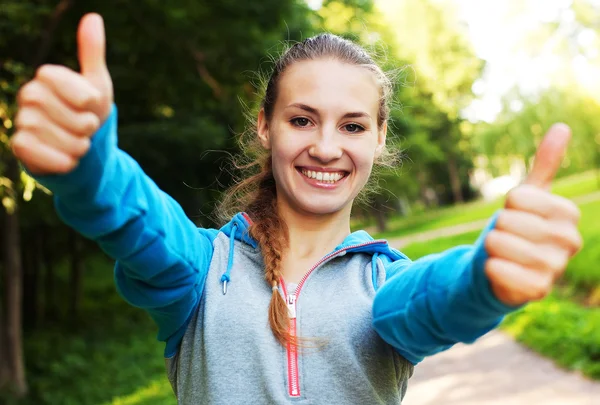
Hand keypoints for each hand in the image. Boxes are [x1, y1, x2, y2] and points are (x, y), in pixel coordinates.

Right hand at [11, 13, 112, 174]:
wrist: (86, 149)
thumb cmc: (90, 112)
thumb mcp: (97, 84)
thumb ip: (92, 53)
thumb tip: (93, 17)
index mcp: (47, 77)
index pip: (61, 81)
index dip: (83, 97)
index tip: (93, 105)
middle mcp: (29, 96)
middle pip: (58, 110)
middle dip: (82, 124)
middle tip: (88, 128)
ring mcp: (22, 120)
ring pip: (48, 132)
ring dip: (75, 144)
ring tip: (80, 144)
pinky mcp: (20, 146)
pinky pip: (35, 151)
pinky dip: (59, 159)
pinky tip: (70, 159)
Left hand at [484, 124, 582, 305]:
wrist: (503, 269)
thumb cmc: (516, 229)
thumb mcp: (528, 197)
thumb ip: (545, 164)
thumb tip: (562, 127)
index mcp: (568, 213)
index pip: (518, 197)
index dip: (508, 205)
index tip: (517, 215)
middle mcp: (568, 240)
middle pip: (506, 220)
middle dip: (496, 228)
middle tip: (507, 238)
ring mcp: (555, 267)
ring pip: (499, 244)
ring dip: (491, 248)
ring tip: (503, 254)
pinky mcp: (537, 291)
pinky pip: (499, 271)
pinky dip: (490, 268)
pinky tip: (498, 270)